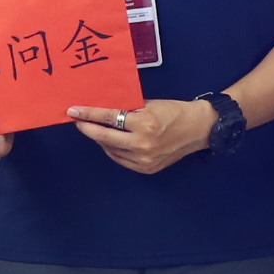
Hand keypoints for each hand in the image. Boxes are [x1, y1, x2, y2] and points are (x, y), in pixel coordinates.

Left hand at [72, 96, 215, 175]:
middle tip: (77, 121)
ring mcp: (144, 160)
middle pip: (105, 137)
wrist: (199, 129)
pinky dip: (112, 150)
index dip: (89, 114)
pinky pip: (121, 159)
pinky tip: (109, 142)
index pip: (109, 118)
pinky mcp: (146, 169)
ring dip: (100, 139)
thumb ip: (128, 108)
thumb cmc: (175, 111)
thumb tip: (103, 109)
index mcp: (145, 124)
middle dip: (88, 128)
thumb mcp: (150, 104)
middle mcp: (142, 144)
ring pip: (111, 150)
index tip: (74, 111)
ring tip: (94, 129)